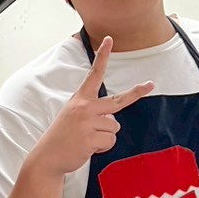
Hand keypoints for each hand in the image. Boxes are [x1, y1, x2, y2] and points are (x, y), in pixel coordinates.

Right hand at [29, 37, 153, 177]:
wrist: (47, 157)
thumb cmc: (62, 137)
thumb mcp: (72, 116)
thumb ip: (92, 112)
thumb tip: (112, 118)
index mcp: (80, 99)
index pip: (94, 74)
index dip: (102, 56)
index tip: (109, 40)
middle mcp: (84, 107)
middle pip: (118, 100)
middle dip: (136, 93)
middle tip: (151, 85)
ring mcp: (87, 122)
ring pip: (114, 126)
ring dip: (105, 136)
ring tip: (88, 140)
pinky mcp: (90, 138)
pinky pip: (110, 140)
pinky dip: (102, 147)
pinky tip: (88, 148)